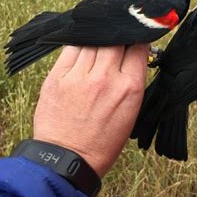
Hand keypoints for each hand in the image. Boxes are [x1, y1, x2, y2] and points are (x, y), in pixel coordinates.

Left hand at [33, 44, 148, 177]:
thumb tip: (133, 54)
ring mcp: (80, 76)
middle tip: (117, 41)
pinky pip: (71, 48)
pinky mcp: (57, 77)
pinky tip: (83, 49)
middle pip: (115, 38)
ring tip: (99, 45)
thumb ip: (133, 79)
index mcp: (129, 87)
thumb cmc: (103, 139)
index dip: (138, 39)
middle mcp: (106, 77)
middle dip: (118, 37)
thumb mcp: (131, 110)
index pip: (138, 46)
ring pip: (93, 40)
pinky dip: (79, 45)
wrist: (68, 159)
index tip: (135, 39)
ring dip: (99, 39)